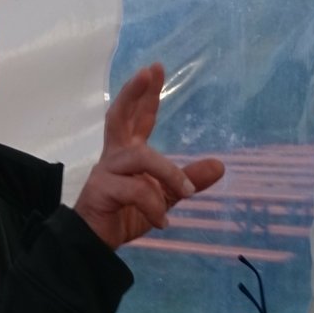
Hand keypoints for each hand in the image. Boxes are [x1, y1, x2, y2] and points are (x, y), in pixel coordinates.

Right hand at [73, 63, 224, 248]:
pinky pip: (136, 190)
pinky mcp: (101, 189)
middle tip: (148, 72)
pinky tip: (162, 222)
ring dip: (168, 172)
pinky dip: (155, 206)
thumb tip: (220, 165)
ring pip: (141, 157)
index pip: (137, 118)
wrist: (93, 244)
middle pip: (118, 116)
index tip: (156, 68)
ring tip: (186, 190)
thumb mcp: (164, 197)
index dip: (147, 94)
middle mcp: (114, 156)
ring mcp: (105, 171)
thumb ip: (187, 180)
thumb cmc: (123, 216)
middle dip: (132, 93)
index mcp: (126, 154)